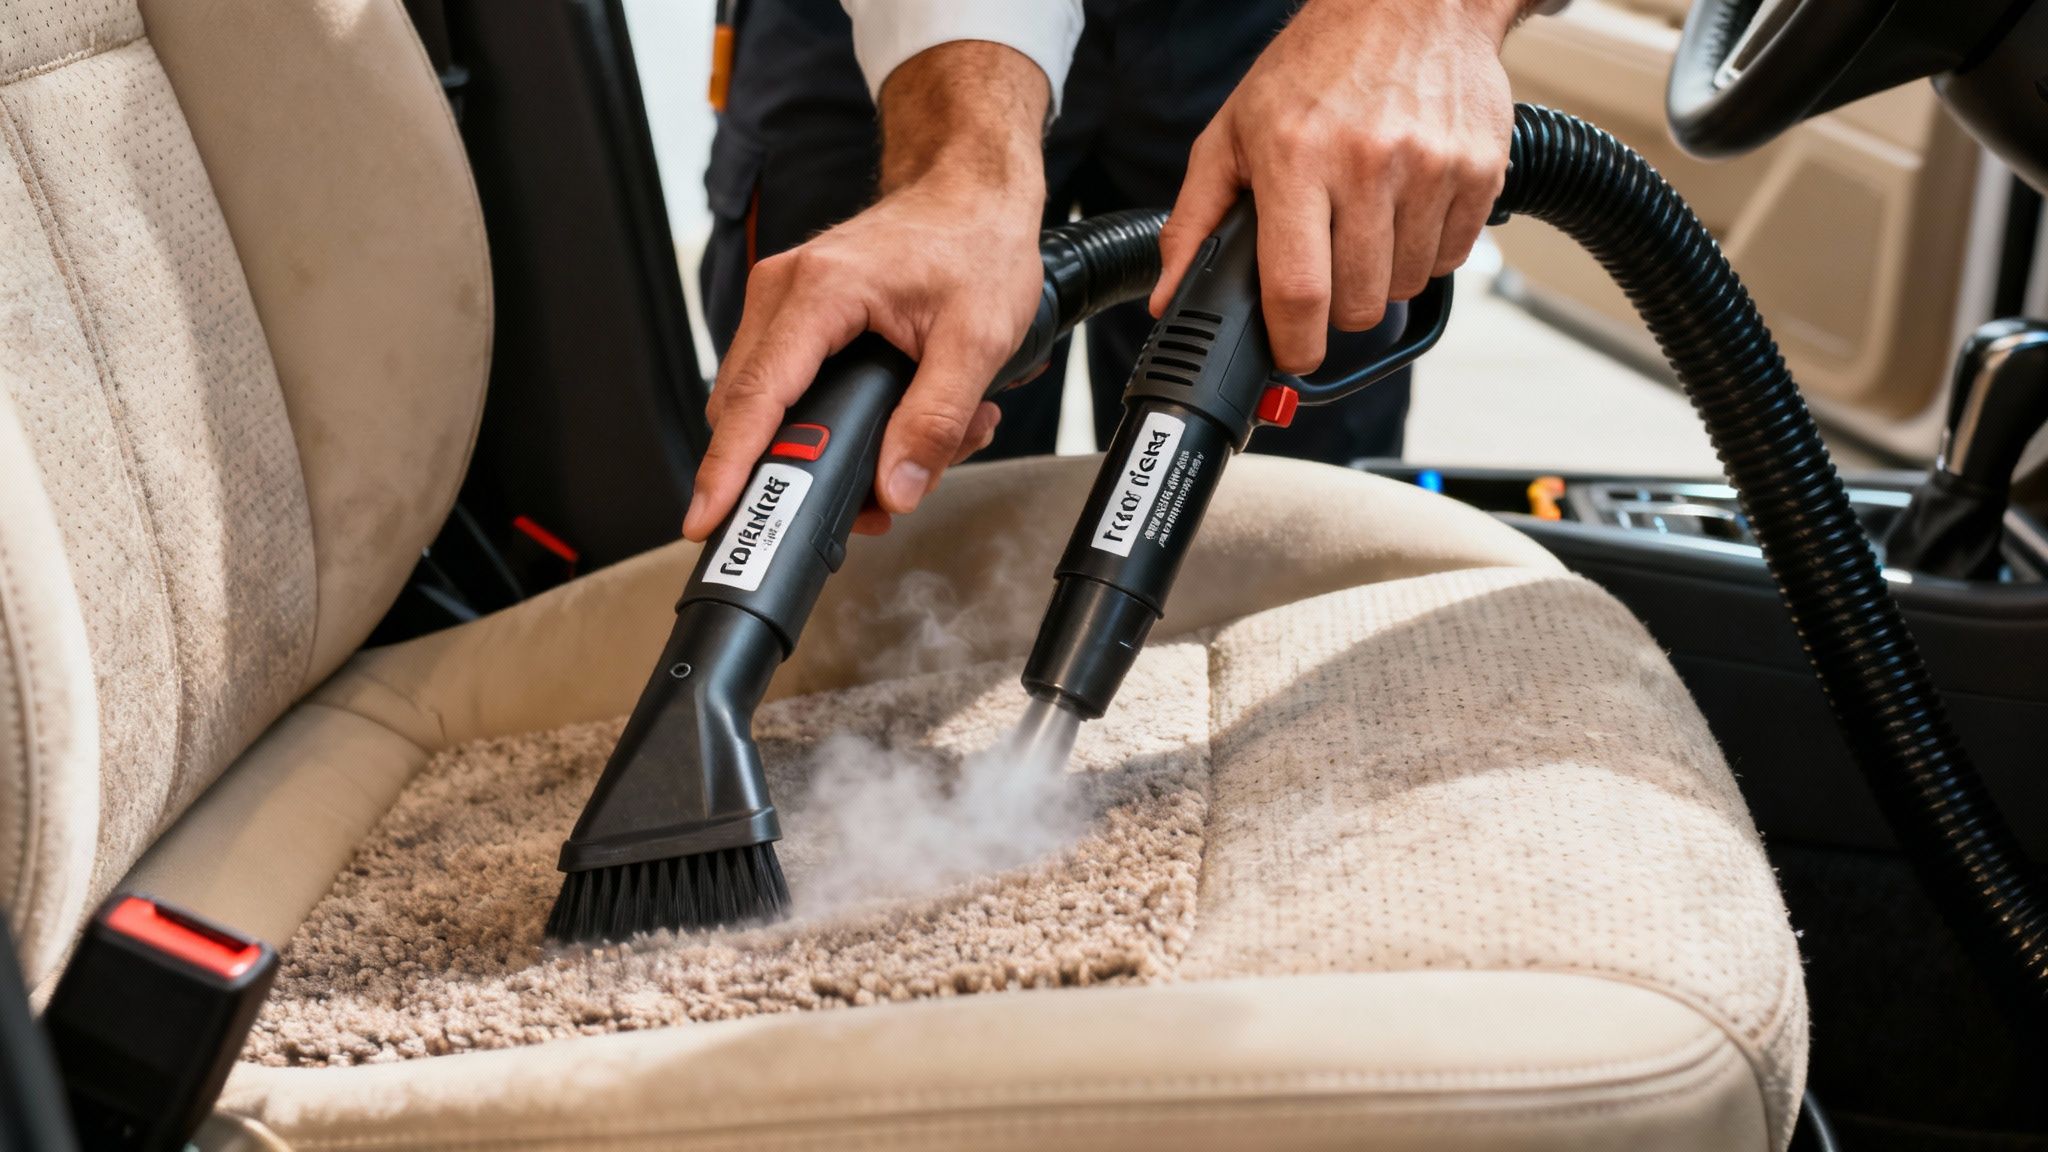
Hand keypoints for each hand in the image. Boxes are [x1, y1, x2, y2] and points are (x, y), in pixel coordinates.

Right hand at [683, 43, 1049, 540]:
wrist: (972, 190)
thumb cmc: (975, 244)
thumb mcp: (977, 342)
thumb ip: (935, 422)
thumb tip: (897, 490)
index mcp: (820, 292)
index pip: (757, 399)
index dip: (728, 468)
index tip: (707, 517)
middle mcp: (783, 292)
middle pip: (750, 411)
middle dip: (803, 471)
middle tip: (876, 503)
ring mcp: (783, 301)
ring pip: (769, 405)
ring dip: (830, 446)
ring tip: (915, 449)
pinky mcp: (796, 314)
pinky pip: (788, 385)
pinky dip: (834, 418)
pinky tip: (900, 420)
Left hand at [1150, 0, 1526, 373]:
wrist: (1413, 1)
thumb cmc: (1316, 66)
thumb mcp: (1234, 132)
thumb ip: (1195, 219)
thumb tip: (1168, 295)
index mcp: (1297, 157)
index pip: (1299, 289)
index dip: (1294, 343)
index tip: (1292, 354)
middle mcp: (1368, 163)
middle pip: (1358, 304)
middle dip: (1337, 310)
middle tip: (1326, 273)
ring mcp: (1431, 168)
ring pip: (1405, 287)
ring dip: (1381, 279)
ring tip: (1364, 226)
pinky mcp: (1480, 171)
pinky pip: (1450, 259)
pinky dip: (1425, 253)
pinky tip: (1404, 210)